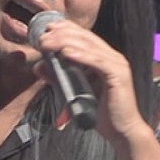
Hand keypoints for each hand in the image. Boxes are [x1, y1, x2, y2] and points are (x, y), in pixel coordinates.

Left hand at [31, 17, 147, 141]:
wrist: (121, 131)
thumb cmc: (99, 112)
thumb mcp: (72, 91)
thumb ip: (57, 78)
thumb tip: (38, 66)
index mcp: (103, 57)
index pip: (83, 35)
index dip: (64, 28)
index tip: (46, 28)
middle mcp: (112, 57)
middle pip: (84, 37)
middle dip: (60, 34)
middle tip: (41, 37)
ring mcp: (117, 64)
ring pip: (89, 47)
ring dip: (65, 42)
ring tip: (47, 43)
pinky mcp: (118, 76)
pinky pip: (98, 62)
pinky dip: (82, 56)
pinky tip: (66, 53)